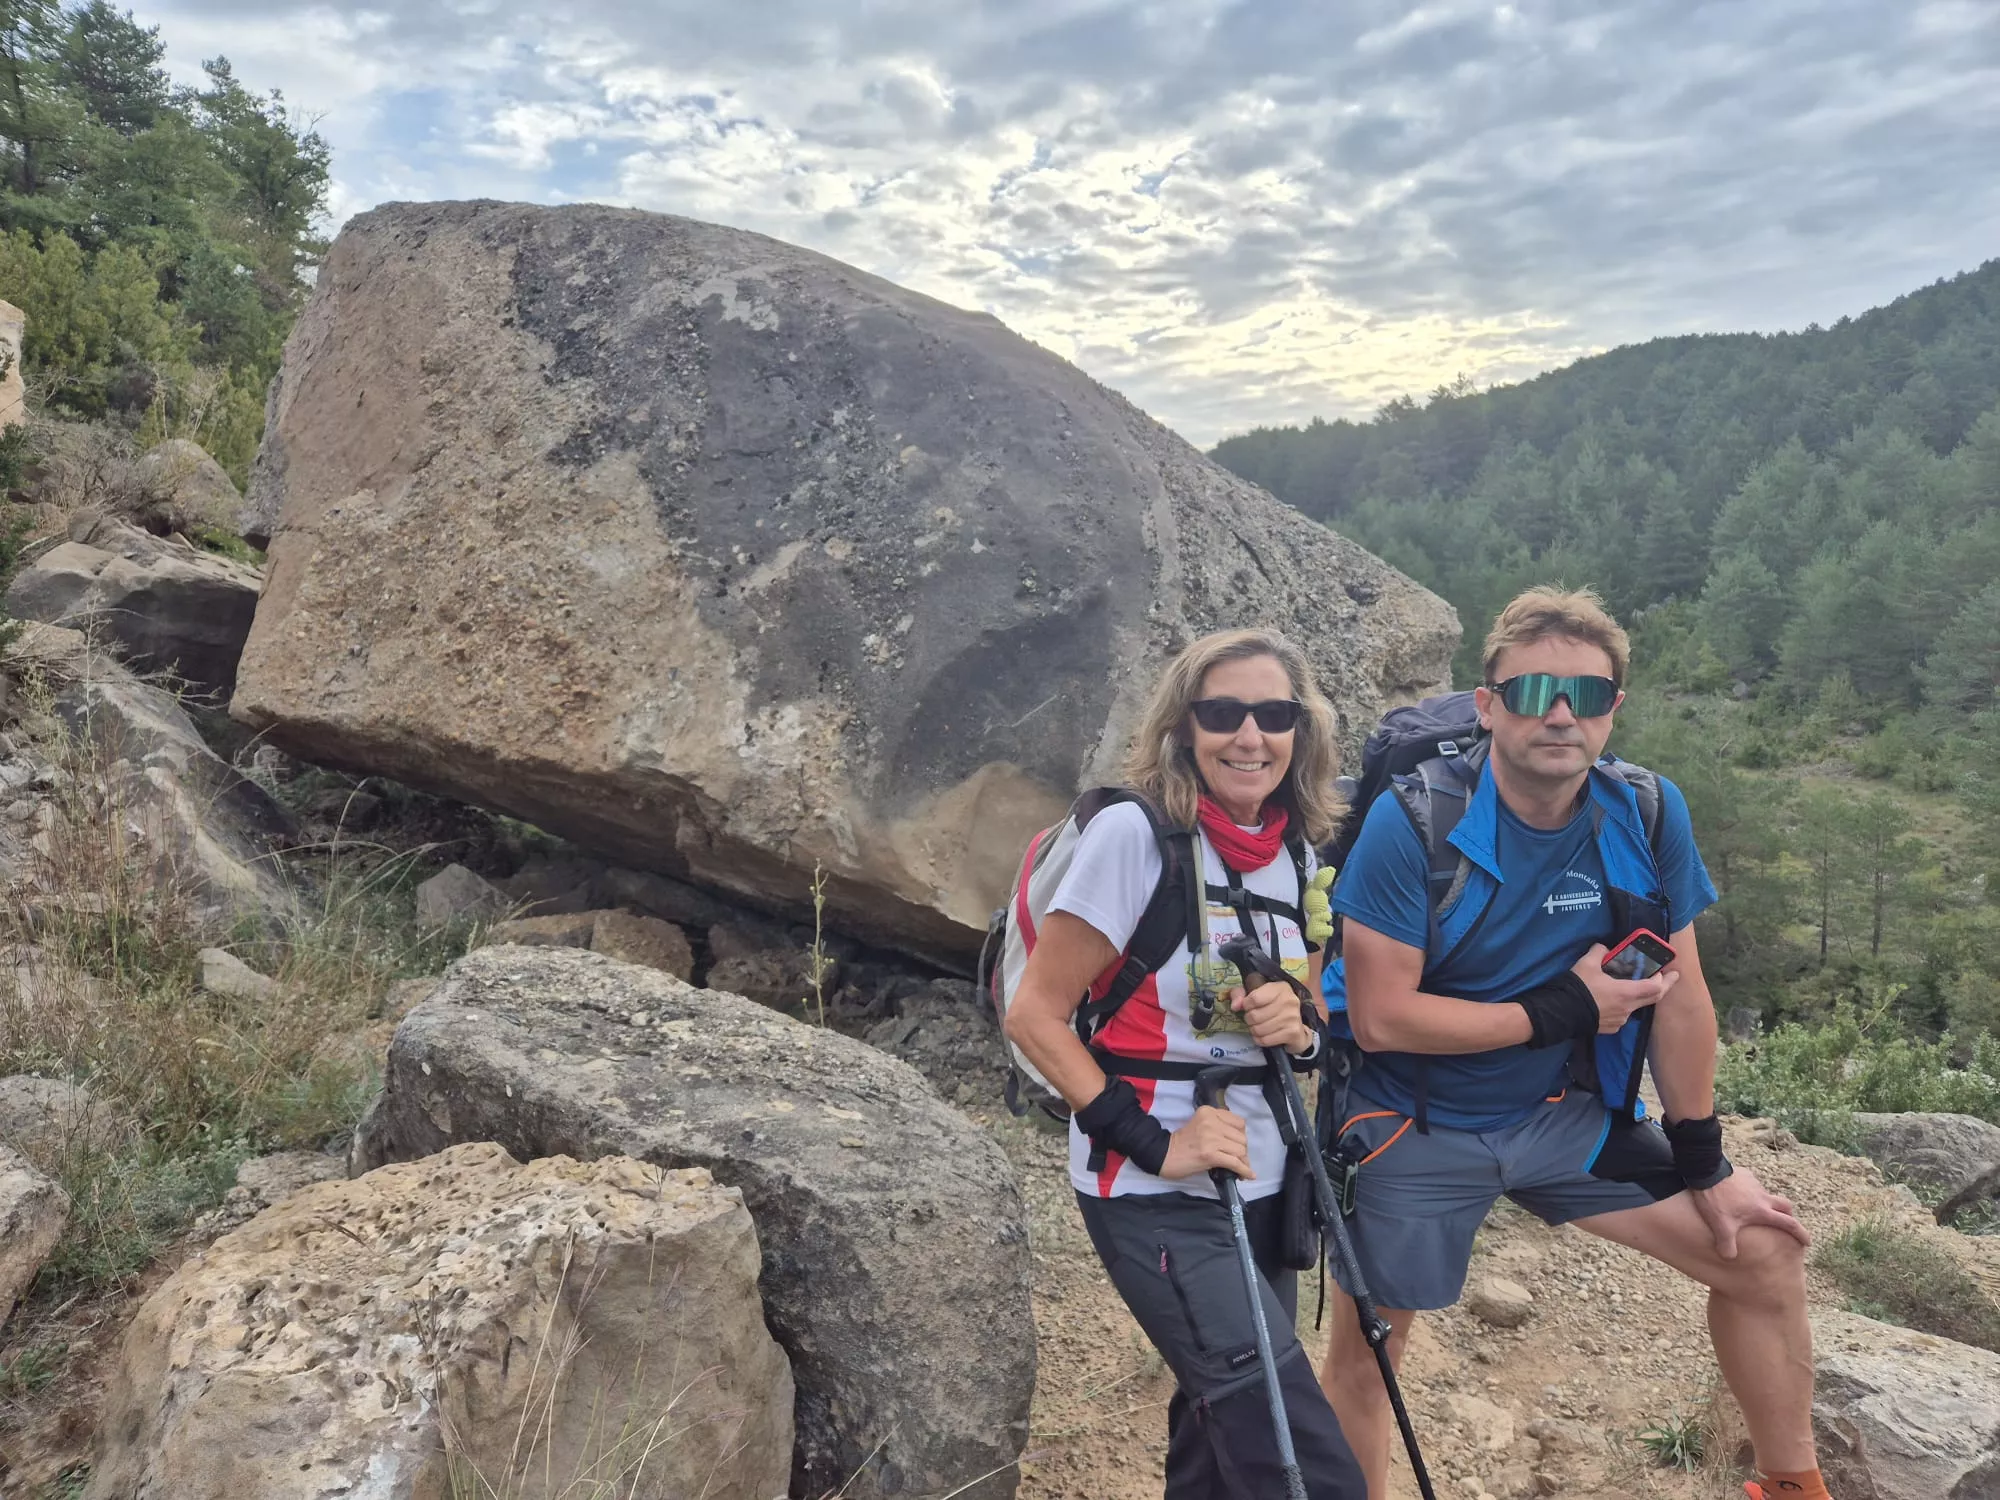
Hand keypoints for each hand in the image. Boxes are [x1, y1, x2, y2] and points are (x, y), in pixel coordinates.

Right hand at [1161, 1105, 1252, 1180]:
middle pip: (1241, 1137)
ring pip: (1240, 1150)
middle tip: (1237, 1159)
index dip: (1241, 1136)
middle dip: (1242, 1150)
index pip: (1238, 1122)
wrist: (1164, 1155)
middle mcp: (1211, 1121)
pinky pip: (1235, 1163)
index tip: (1236, 1145)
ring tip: (1239, 1168)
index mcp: (1208, 1112)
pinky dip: (1244, 1171)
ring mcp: (1210, 1138)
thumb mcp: (1201, 1125)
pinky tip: (1248, 1176)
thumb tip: (1241, 1143)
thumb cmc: (1183, 1143)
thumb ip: (1219, 1127)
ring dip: (1243, 1162)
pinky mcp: (1210, 1154)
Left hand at [1229, 980, 1313, 1052]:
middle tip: (1254, 1019)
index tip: (1249, 1007)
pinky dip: (1260, 1040)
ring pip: (1259, 1029)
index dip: (1246, 1005)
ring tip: (1259, 1026)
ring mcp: (1293, 1017)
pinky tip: (1264, 1035)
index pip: (1254, 998)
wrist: (1295, 1027)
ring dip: (1254, 1030)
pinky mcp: (1293, 1033)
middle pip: (1255, 1015)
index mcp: (1280, 988)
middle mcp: (1289, 1000)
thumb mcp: (1255, 994)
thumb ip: (1240, 994)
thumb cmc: (1272, 1007)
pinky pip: (1265, 1040)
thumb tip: (1235, 1006)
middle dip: (1249, 1019)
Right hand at [1573, 944, 1679, 1032]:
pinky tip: (1614, 1001)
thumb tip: (1604, 948)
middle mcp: (1628, 1009)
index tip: (1669, 972)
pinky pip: (1623, 1016)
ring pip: (1636, 1007)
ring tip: (1633, 988)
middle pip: (1653, 999)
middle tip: (1669, 978)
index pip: (1655, 987)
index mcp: (1626, 993)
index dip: (1664, 979)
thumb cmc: (1579, 988)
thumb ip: (1599, 952)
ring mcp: (1620, 1021)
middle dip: (1663, 987)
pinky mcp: (1611, 1028)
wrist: (1562, 1013)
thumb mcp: (1587, 964)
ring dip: (1639, 997)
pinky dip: (1624, 1007)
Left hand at [1691, 1163, 1810, 1259]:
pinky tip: (1737, 1195)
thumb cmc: (1716, 1200)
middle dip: (1788, 1215)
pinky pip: (1752, 1184)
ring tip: (1753, 1210)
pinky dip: (1750, 1191)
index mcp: (1762, 1211)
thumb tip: (1730, 1258)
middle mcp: (1763, 1197)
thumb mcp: (1721, 1227)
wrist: (1707, 1172)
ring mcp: (1754, 1184)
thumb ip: (1727, 1245)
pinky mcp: (1744, 1174)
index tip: (1807, 1241)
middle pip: (1785, 1205)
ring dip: (1766, 1202)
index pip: (1789, 1224)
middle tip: (1786, 1222)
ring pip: (1767, 1194)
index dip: (1800, 1234)